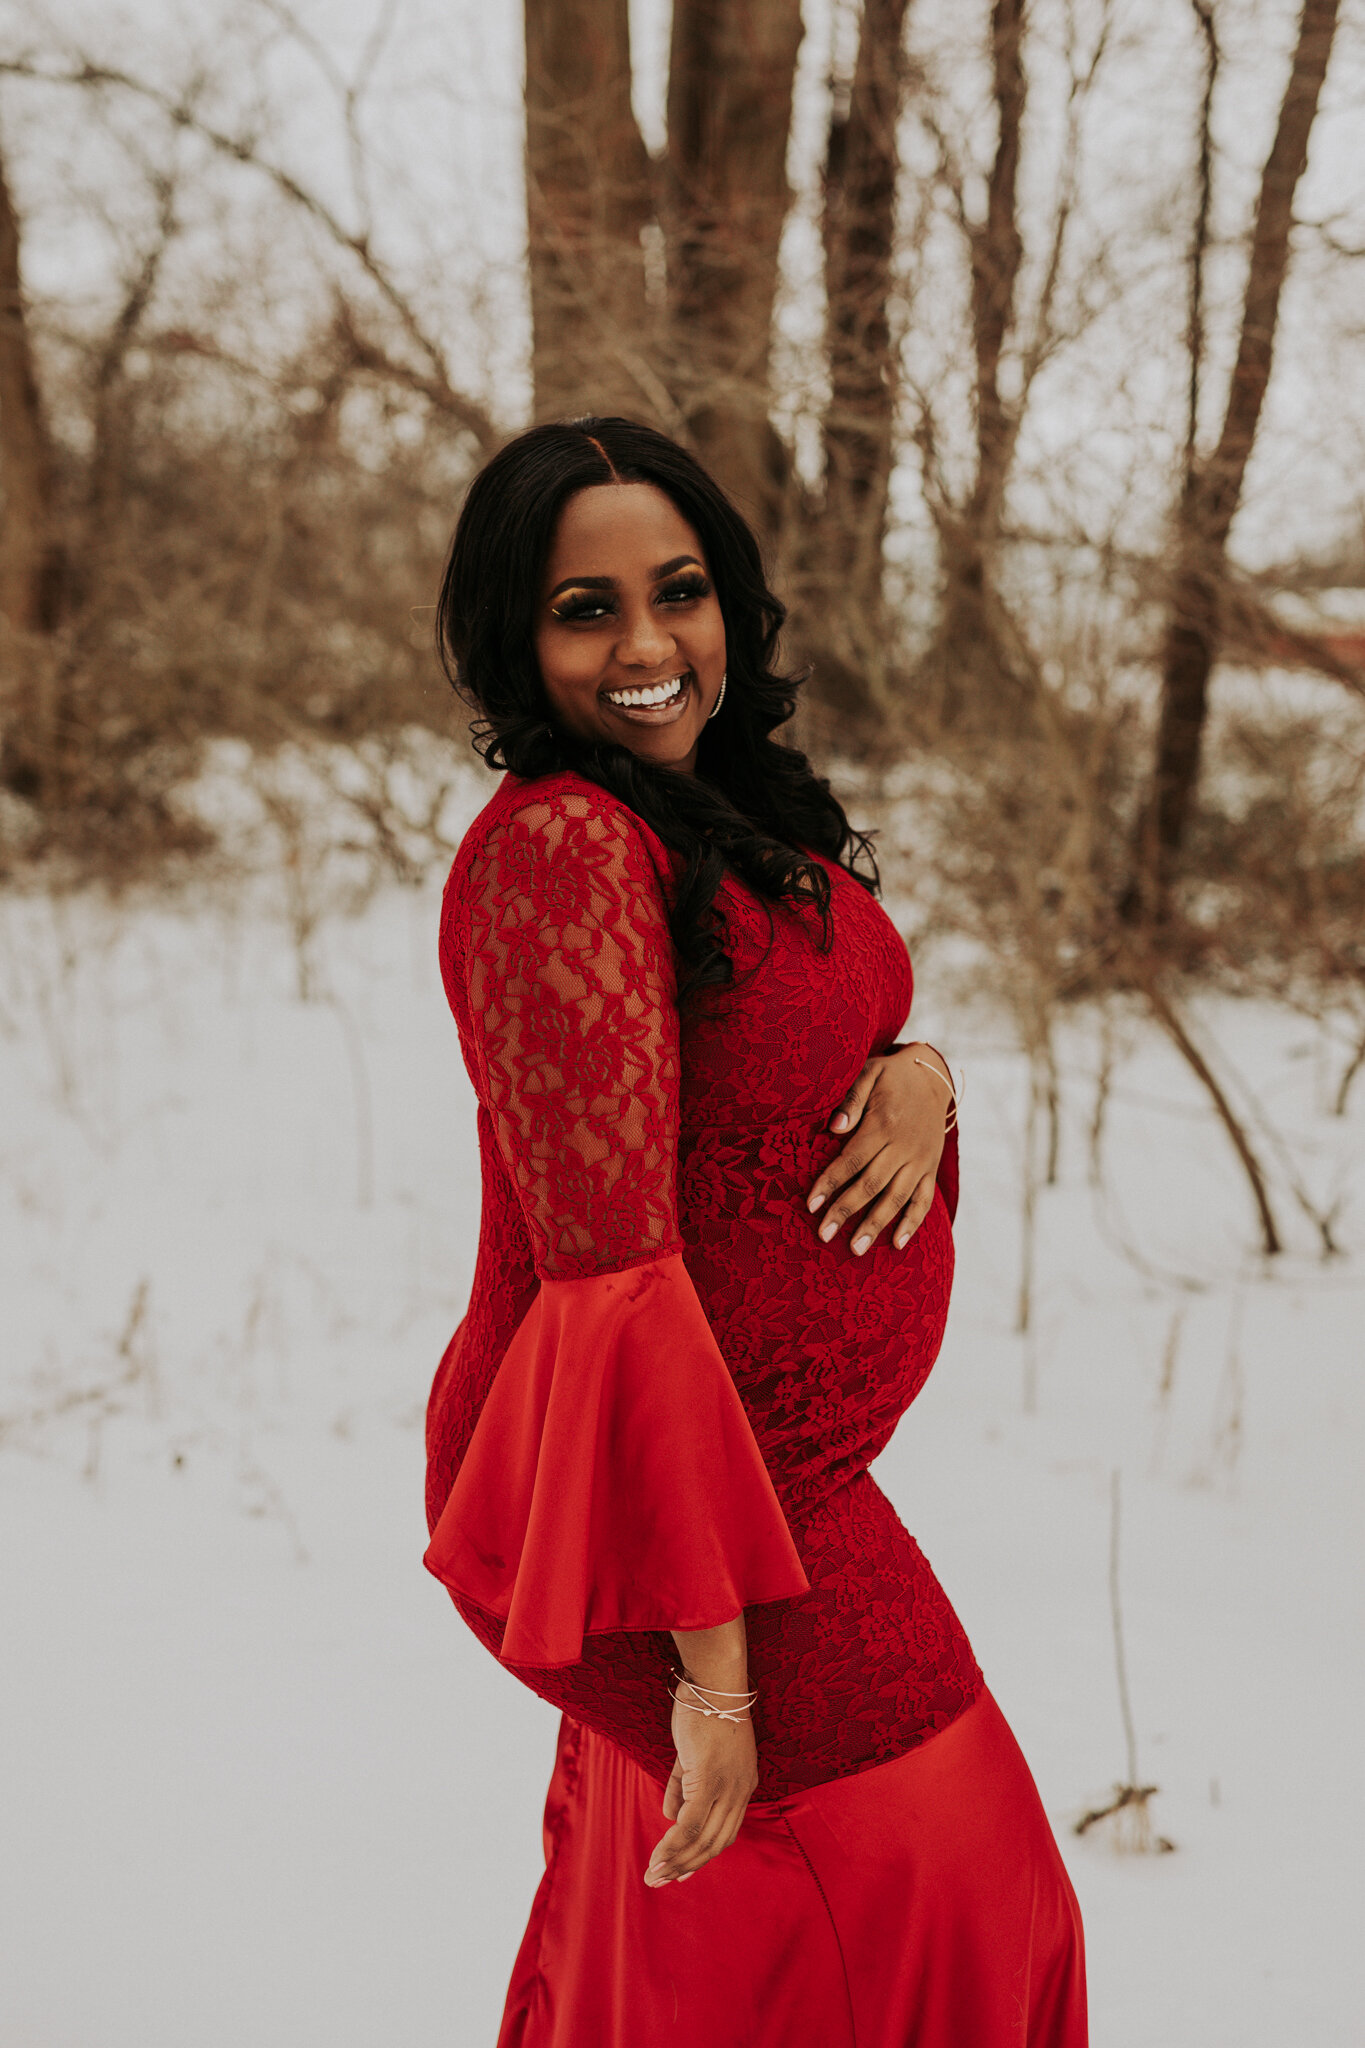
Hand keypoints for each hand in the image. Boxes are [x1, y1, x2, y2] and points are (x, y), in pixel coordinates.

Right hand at [644, 1690, 757, 1887]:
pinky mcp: (710, 1778)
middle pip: (716, 1843)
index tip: (681, 1871)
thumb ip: (684, 1784)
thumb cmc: (703, 1708)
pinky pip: (690, 1823)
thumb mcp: (693, 1753)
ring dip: (676, 1861)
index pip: (725, 1832)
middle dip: (686, 1867)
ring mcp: (728, 1786)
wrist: (712, 1680)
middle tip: (660, 1881)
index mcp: (743, 1784)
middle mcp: (741, 1790)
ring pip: (702, 1839)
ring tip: (653, 1875)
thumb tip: (670, 1816)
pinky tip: (658, 1857)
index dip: (702, 1855)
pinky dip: (673, 1845)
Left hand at [806, 1042, 952, 1255]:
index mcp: (883, 1124)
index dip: (830, 1183)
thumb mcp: (870, 1073)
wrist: (933, 1077)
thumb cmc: (891, 1076)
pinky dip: (912, 1222)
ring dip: (875, 1225)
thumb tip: (834, 1128)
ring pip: (896, 1198)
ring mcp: (920, 1160)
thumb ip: (851, 1099)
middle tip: (823, 1235)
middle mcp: (903, 1146)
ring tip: (855, 1249)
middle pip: (871, 1184)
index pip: (852, 1160)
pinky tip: (896, 1244)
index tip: (810, 1205)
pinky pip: (923, 1200)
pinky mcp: (931, 1168)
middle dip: (846, 1211)